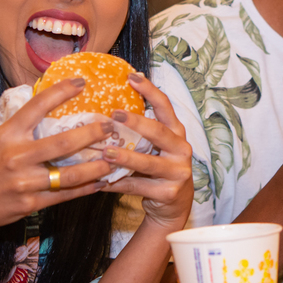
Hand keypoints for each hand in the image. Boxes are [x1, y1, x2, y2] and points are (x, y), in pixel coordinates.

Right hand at [0, 78, 117, 236]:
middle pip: (62, 143)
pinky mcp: (30, 204)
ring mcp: (24, 183)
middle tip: (110, 126)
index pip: (36, 107)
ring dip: (95, 166)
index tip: (81, 82)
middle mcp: (16, 157)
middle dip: (91, 134)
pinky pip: (64, 195)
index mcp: (7, 135)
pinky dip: (86, 189)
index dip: (60, 92)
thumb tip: (52, 104)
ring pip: (68, 174)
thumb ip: (23, 127)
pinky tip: (101, 182)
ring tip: (114, 158)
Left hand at [99, 73, 192, 231]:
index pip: (165, 106)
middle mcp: (181, 150)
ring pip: (148, 163)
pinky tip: (101, 181)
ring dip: (125, 157)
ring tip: (105, 153)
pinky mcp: (168, 192)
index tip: (132, 76)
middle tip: (114, 115)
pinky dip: (117, 183)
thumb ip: (142, 133)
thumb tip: (107, 111)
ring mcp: (177, 172)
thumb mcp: (157, 148)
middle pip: (158, 132)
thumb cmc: (160, 169)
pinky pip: (137, 186)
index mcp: (177, 133)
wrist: (175, 205)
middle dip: (136, 122)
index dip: (150, 90)